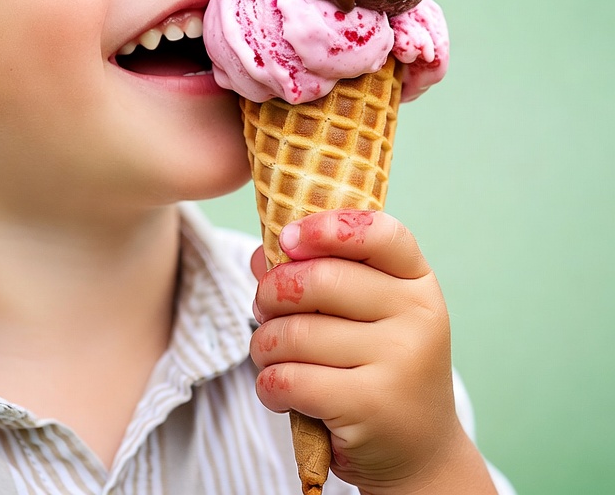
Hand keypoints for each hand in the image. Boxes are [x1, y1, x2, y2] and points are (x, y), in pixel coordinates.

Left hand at [250, 210, 495, 494]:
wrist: (417, 451)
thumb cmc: (375, 365)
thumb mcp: (362, 313)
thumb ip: (315, 273)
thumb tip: (260, 255)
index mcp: (417, 283)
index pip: (379, 232)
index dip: (326, 228)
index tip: (288, 238)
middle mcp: (418, 317)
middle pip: (319, 280)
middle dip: (271, 293)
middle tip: (263, 309)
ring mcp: (401, 361)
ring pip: (295, 332)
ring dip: (263, 345)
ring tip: (269, 354)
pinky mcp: (371, 405)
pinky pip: (290, 378)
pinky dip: (268, 384)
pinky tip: (277, 390)